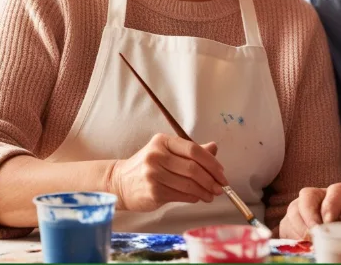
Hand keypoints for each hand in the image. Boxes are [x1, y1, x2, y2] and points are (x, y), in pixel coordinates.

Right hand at [106, 134, 227, 212]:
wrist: (119, 183)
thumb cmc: (147, 166)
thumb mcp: (167, 152)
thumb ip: (191, 151)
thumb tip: (214, 148)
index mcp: (163, 141)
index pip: (194, 150)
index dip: (211, 162)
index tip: (221, 172)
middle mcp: (157, 155)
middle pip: (193, 168)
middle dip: (211, 180)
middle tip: (221, 187)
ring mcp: (153, 174)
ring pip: (189, 184)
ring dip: (205, 191)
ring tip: (212, 195)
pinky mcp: (153, 191)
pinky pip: (181, 195)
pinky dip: (194, 197)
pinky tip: (198, 198)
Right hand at [279, 182, 340, 240]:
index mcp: (339, 191)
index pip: (333, 193)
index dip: (329, 206)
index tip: (329, 222)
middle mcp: (318, 195)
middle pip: (306, 198)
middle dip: (309, 216)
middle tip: (314, 234)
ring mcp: (302, 207)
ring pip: (294, 212)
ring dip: (299, 228)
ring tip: (309, 242)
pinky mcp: (291, 221)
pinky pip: (285, 226)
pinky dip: (291, 236)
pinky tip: (301, 245)